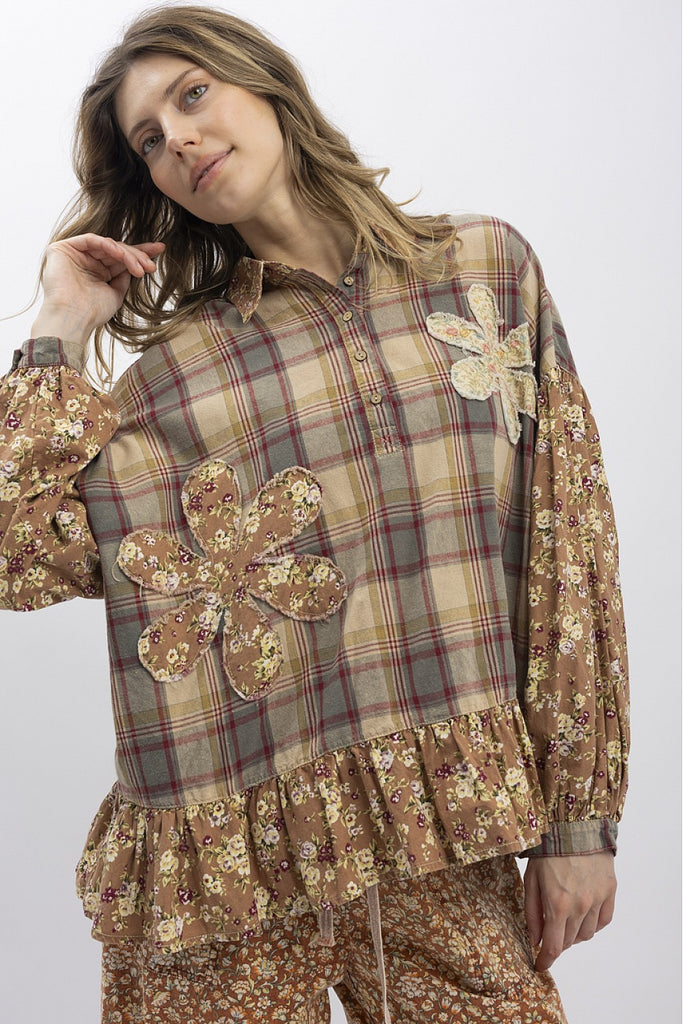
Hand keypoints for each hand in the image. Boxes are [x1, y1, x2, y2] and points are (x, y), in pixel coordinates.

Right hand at [32, 234, 165, 344]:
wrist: (73, 319)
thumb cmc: (92, 312)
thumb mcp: (116, 293)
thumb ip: (123, 277)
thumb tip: (136, 264)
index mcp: (97, 272)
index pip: (121, 258)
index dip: (140, 254)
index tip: (160, 250)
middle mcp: (86, 261)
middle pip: (116, 250)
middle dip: (137, 255)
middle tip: (151, 266)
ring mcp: (74, 254)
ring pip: (107, 245)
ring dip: (127, 254)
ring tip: (140, 268)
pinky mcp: (62, 249)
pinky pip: (90, 240)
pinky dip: (107, 245)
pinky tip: (120, 255)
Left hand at [522, 851, 616, 971]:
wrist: (575, 826)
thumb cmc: (548, 850)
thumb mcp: (531, 880)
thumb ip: (532, 913)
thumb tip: (534, 940)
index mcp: (557, 904)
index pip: (553, 947)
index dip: (545, 961)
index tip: (540, 965)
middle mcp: (580, 906)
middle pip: (569, 941)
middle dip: (557, 942)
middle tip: (549, 933)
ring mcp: (598, 899)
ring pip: (587, 934)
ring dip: (574, 934)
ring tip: (565, 919)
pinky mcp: (610, 891)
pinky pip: (604, 921)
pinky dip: (593, 924)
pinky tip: (584, 915)